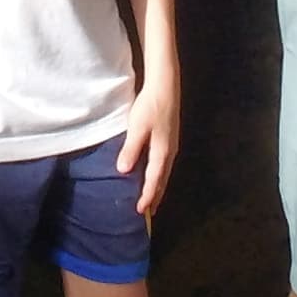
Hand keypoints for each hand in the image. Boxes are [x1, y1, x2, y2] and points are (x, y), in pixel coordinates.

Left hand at [116, 75, 181, 216]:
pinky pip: (165, 164)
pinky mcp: (170, 138)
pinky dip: (159, 174)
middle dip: (156, 196)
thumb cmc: (150, 106)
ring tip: (152, 197)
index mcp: (162, 152)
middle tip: (149, 211)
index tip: (141, 211)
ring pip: (165, 172)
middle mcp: (170, 152)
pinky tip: (154, 173)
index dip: (148, 196)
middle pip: (163, 180)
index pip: (154, 180)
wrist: (165, 86)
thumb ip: (131, 149)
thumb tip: (124, 171)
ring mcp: (172, 145)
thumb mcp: (137, 128)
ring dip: (158, 186)